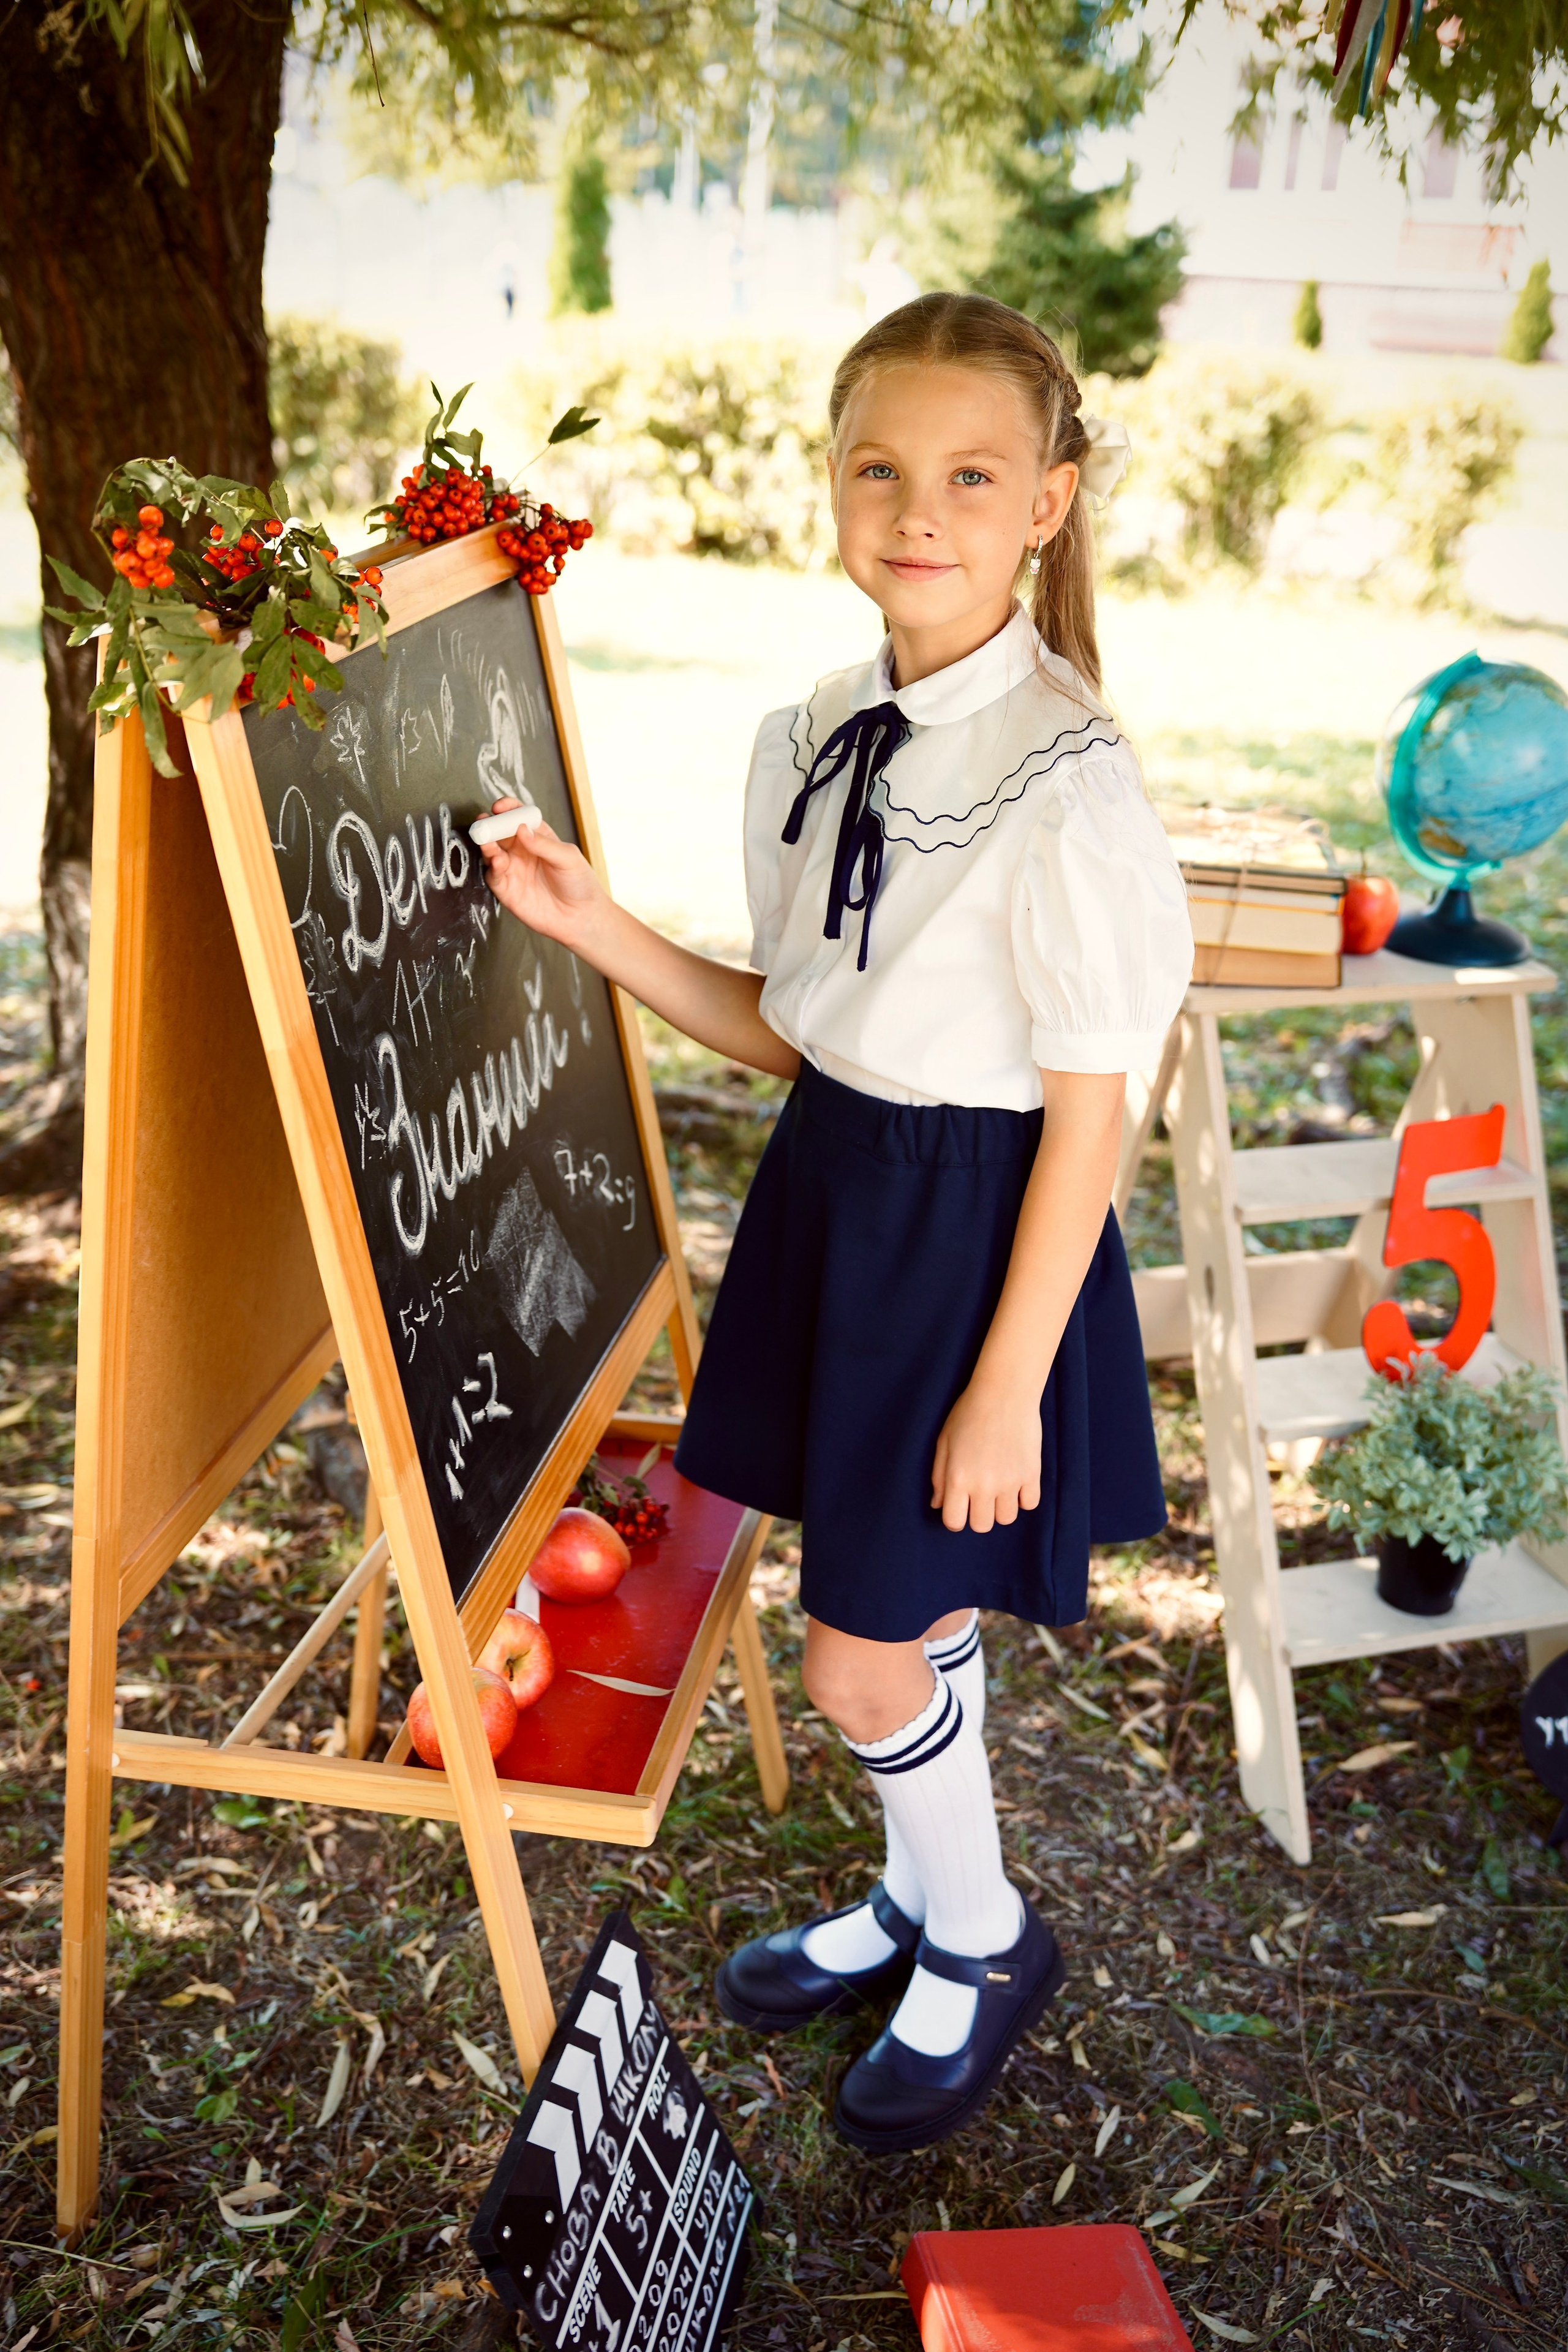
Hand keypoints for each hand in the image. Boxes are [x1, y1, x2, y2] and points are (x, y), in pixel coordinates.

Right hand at [479, 798, 604, 950]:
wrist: (580, 918)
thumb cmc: (579, 883)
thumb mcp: (568, 858)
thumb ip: (544, 844)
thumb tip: (521, 829)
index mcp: (537, 836)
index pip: (518, 816)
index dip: (508, 809)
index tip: (500, 807)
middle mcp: (520, 850)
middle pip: (499, 831)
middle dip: (491, 824)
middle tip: (486, 821)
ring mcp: (512, 869)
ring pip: (492, 851)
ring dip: (487, 843)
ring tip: (487, 839)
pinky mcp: (506, 889)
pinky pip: (494, 875)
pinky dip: (493, 866)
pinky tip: (498, 861)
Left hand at [930, 1380, 1041, 1533]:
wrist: (1004, 1393)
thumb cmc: (968, 1414)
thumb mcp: (944, 1442)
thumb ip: (938, 1476)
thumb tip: (937, 1504)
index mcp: (957, 1478)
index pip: (954, 1522)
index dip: (955, 1517)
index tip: (959, 1506)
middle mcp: (984, 1485)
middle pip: (982, 1525)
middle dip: (978, 1514)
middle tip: (980, 1495)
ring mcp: (1010, 1481)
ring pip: (1006, 1518)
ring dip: (1001, 1507)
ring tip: (1000, 1486)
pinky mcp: (1032, 1474)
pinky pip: (1030, 1504)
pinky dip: (1023, 1497)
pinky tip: (1017, 1480)